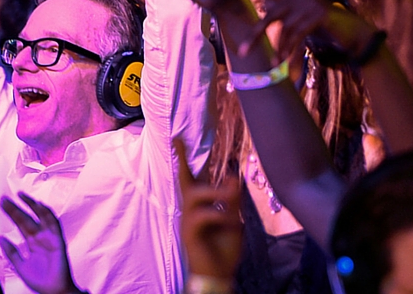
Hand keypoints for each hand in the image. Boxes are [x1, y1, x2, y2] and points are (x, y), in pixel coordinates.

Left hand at [0, 193, 81, 293]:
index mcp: (32, 242)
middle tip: (5, 199)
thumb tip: (1, 238)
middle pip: (28, 218)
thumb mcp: (20, 266)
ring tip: (22, 196)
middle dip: (16, 208)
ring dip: (33, 206)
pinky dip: (48, 215)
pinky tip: (40, 206)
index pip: (21, 223)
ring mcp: (50, 238)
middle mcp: (41, 237)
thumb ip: (11, 252)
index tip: (2, 203)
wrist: (53, 291)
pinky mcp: (58, 241)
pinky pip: (55, 225)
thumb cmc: (40, 280)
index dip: (12, 213)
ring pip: (42, 217)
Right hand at [174, 138, 241, 279]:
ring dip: (214, 192)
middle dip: (182, 161)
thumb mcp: (234, 219)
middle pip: (184, 181)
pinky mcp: (190, 234)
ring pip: (194, 195)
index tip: (177, 139)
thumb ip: (233, 200)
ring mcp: (188, 221)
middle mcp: (190, 210)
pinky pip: (201, 216)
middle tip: (180, 142)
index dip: (183, 158)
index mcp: (201, 205)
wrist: (219, 274)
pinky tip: (229, 222)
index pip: (190, 177)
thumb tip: (233, 176)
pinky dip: (218, 215)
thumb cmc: (224, 248)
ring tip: (230, 197)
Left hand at [236, 0, 375, 58]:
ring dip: (278, 49)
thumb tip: (263, 15)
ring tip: (271, 65)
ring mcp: (310, 5)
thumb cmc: (324, 28)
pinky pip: (299, 34)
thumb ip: (283, 19)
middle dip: (255, 35)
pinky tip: (283, 62)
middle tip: (241, 52)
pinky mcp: (320, 15)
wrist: (352, 32)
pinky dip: (290, 49)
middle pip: (271, 16)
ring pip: (286, 29)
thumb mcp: (300, 22)